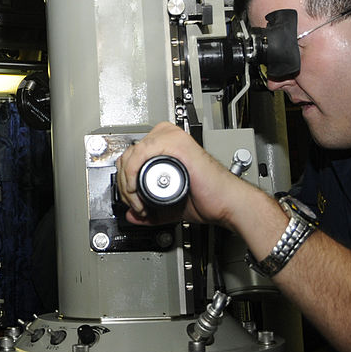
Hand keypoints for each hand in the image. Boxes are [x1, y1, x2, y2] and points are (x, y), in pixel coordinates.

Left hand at [114, 121, 256, 227]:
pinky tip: (137, 191)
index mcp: (165, 145)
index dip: (124, 181)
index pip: (130, 156)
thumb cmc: (207, 198)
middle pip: (128, 154)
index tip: (131, 200)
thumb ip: (148, 209)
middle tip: (134, 204)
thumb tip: (131, 214)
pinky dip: (132, 175)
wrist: (226, 202)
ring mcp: (172, 137)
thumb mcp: (168, 204)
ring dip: (128, 183)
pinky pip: (141, 153)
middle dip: (124, 184)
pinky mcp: (176, 143)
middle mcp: (167, 136)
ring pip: (131, 154)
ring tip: (139, 203)